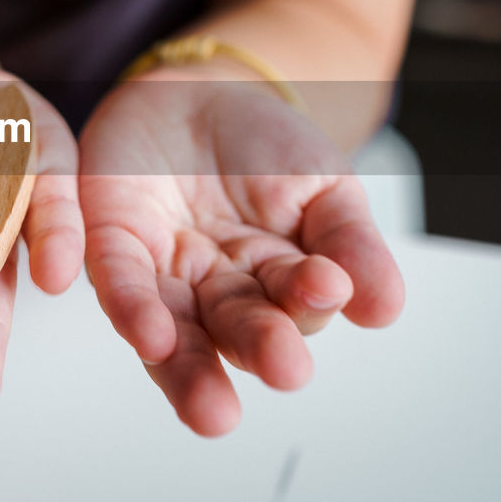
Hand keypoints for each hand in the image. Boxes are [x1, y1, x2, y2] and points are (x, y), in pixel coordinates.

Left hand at [79, 75, 402, 435]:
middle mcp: (219, 290)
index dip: (310, 298)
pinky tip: (153, 339)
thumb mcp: (323, 184)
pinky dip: (134, 311)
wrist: (197, 91)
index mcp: (277, 280)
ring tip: (212, 411)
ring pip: (176, 334)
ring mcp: (165, 274)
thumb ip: (350, 241)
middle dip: (261, 350)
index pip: (297, 304)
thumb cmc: (264, 147)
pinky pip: (121, 284)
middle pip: (239, 331)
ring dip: (190, 373)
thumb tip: (386, 309)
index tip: (328, 284)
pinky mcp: (113, 246)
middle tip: (285, 369)